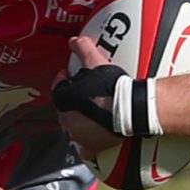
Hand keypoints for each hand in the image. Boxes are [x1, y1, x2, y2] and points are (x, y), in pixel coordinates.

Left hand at [52, 34, 123, 153]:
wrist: (130, 109)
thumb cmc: (110, 88)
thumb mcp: (95, 61)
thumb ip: (83, 48)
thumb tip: (74, 40)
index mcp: (63, 101)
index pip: (59, 88)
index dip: (66, 79)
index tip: (72, 75)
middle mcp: (67, 120)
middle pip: (66, 108)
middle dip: (73, 100)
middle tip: (86, 92)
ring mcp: (79, 135)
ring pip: (75, 126)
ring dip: (80, 119)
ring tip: (93, 110)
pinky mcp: (92, 147)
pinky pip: (86, 149)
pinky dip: (88, 145)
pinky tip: (92, 140)